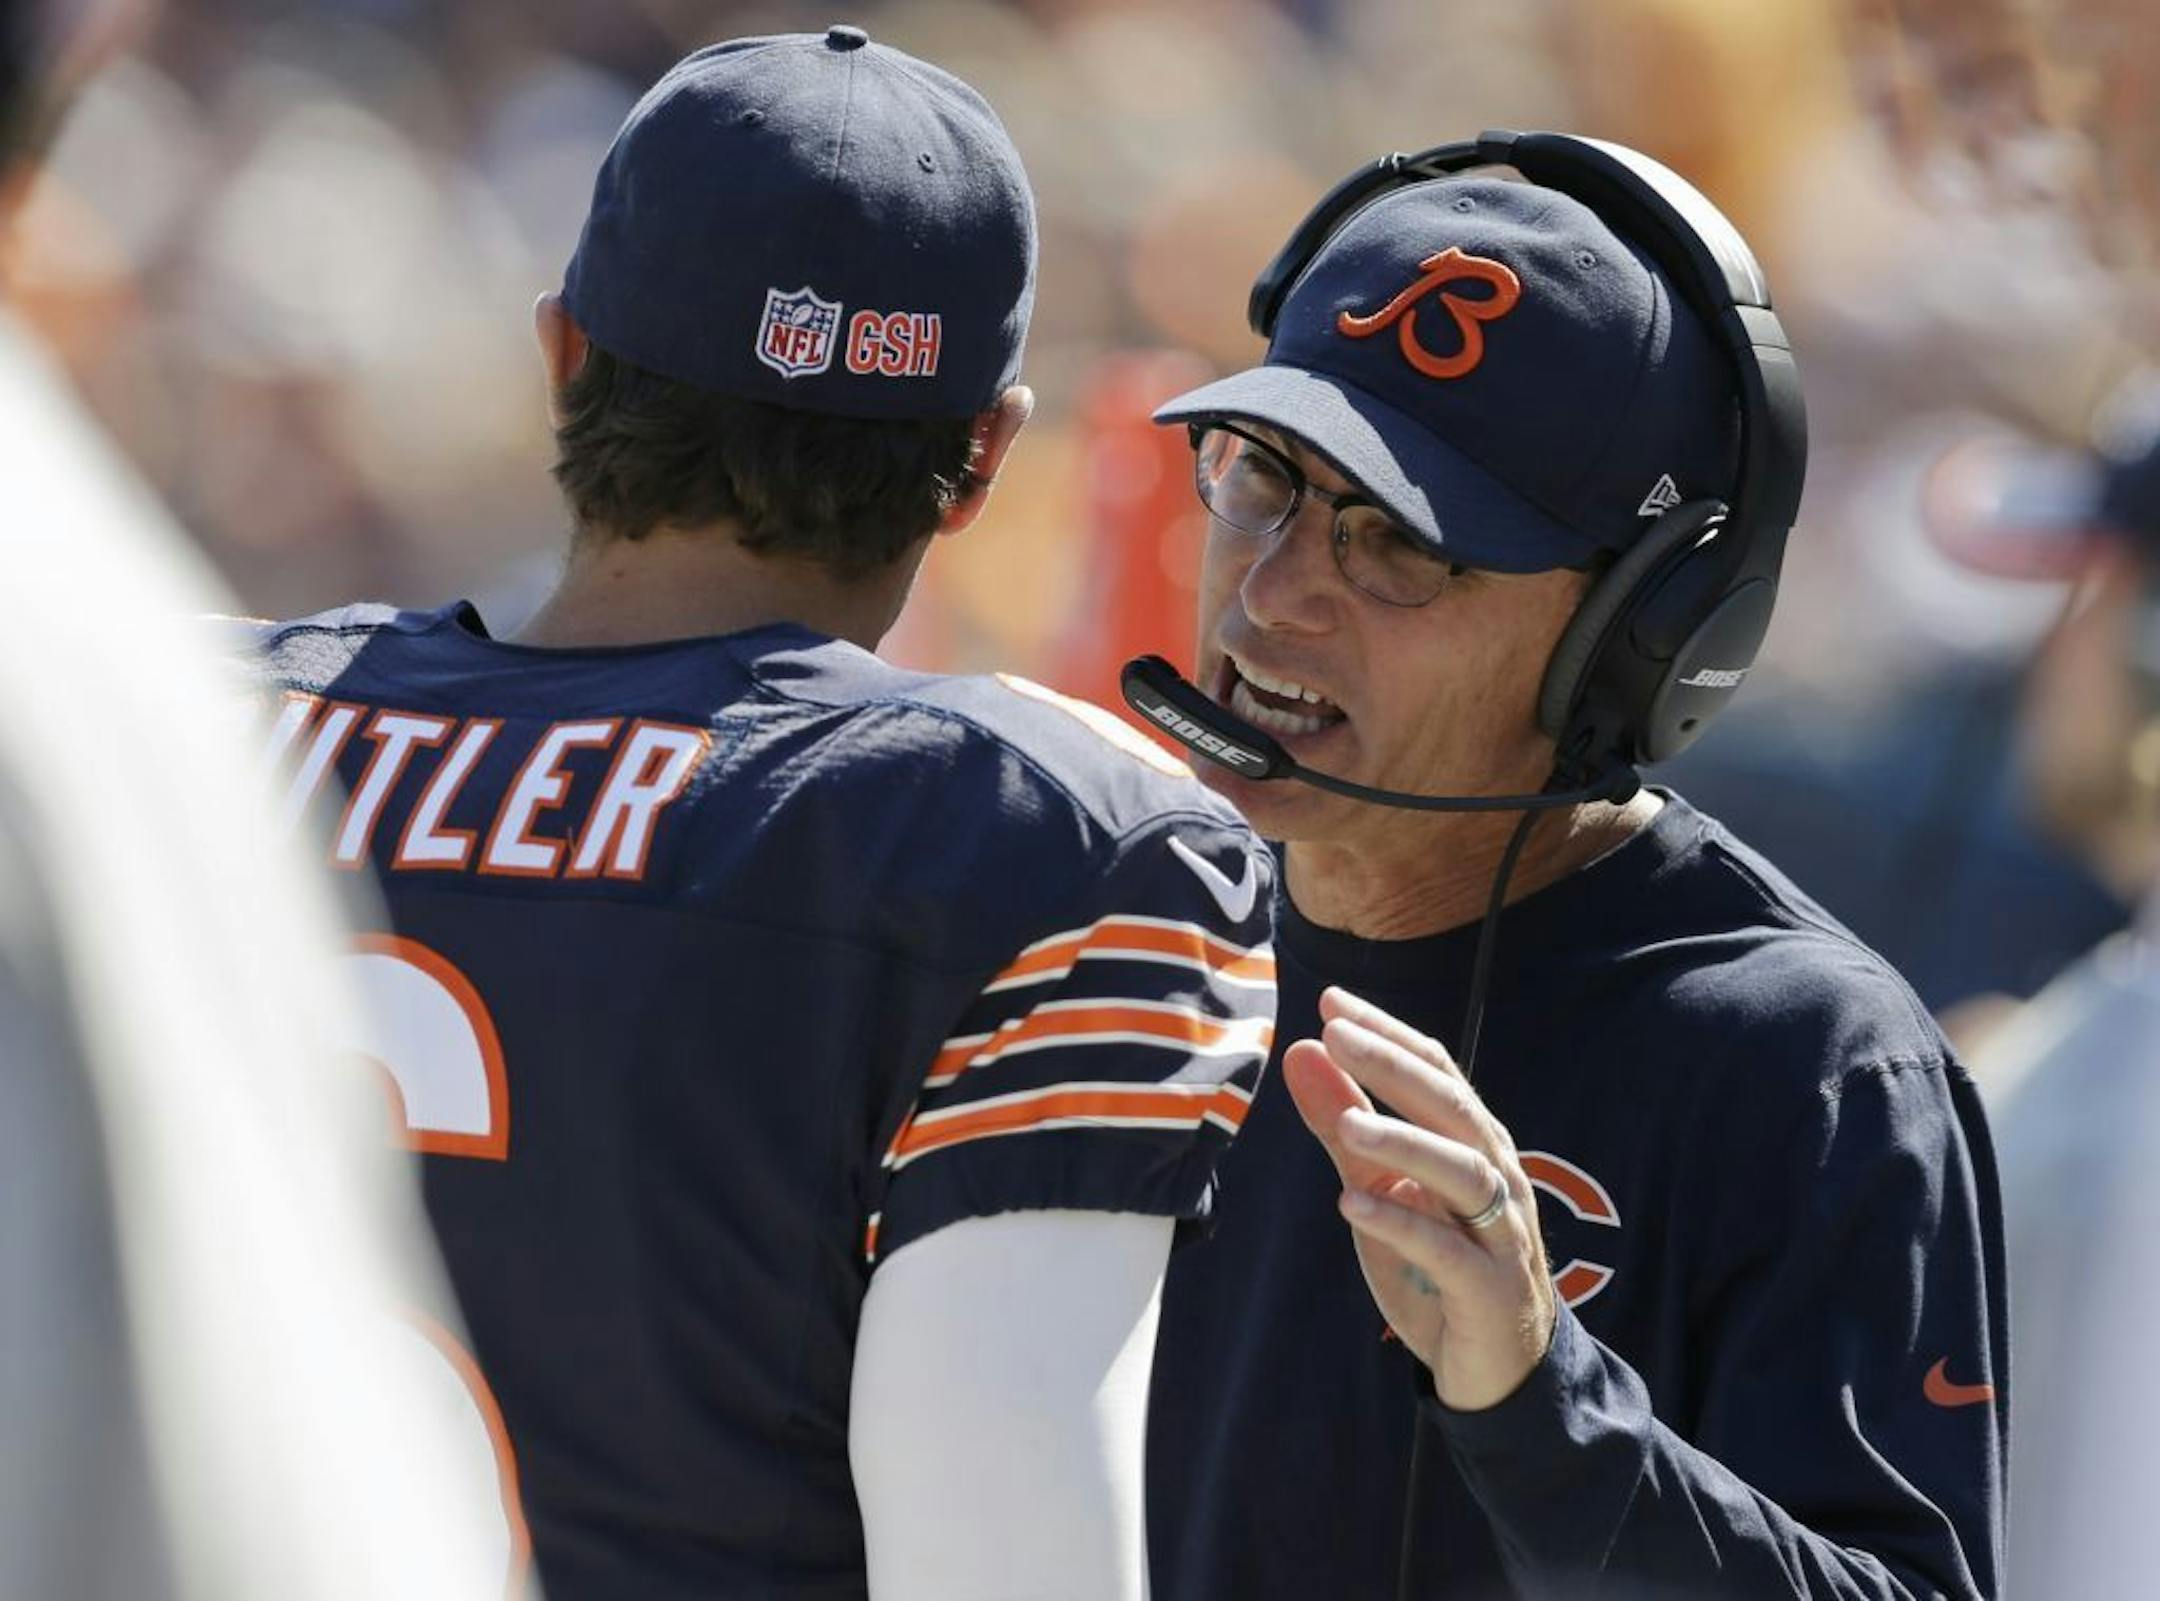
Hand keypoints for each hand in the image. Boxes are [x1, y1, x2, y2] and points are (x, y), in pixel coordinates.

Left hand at [1282, 986, 1555, 1410]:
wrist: (1496, 1369)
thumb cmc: (1436, 1267)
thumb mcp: (1380, 1188)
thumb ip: (1342, 1125)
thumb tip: (1301, 1052)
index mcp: (1473, 1144)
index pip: (1436, 1071)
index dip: (1388, 1035)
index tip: (1332, 1004)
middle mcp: (1495, 1177)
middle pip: (1450, 1108)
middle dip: (1393, 1068)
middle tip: (1335, 1034)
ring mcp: (1499, 1233)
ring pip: (1460, 1173)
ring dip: (1403, 1142)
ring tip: (1346, 1121)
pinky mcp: (1488, 1290)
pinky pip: (1446, 1250)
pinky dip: (1401, 1223)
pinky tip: (1352, 1202)